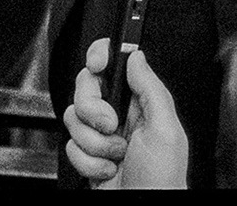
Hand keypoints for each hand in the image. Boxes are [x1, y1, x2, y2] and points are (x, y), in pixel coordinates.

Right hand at [63, 38, 189, 189]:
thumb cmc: (163, 180)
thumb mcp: (166, 130)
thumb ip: (151, 89)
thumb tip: (136, 56)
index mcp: (139, 102)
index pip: (113, 65)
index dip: (99, 57)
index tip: (97, 64)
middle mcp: (118, 115)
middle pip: (85, 88)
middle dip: (92, 109)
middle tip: (111, 126)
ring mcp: (100, 136)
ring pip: (73, 118)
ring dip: (94, 143)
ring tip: (116, 156)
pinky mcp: (86, 156)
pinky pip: (70, 147)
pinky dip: (88, 162)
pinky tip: (107, 170)